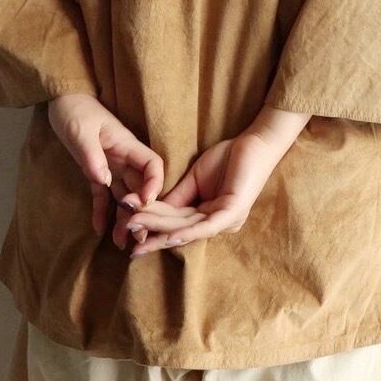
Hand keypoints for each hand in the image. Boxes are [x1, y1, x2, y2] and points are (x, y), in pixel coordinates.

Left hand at [47, 93, 163, 237]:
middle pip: (139, 187)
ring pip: (123, 195)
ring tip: (121, 242)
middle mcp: (123, 158)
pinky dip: (102, 211)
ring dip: (124, 218)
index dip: (154, 184)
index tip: (146, 203)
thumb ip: (93, 157)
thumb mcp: (81, 132)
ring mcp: (110, 165)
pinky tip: (100, 229)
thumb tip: (105, 182)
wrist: (62, 99)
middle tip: (138, 237)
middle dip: (142, 212)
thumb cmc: (74, 110)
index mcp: (126, 145)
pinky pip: (102, 195)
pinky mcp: (95, 170)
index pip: (152, 166)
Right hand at [122, 106, 309, 256]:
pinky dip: (187, 232)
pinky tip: (169, 237)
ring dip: (159, 230)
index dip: (150, 223)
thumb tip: (151, 210)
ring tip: (136, 231)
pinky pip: (207, 225)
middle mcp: (217, 223)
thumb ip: (176, 196)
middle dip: (150, 232)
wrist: (256, 142)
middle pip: (177, 229)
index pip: (173, 222)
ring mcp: (227, 219)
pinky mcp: (234, 210)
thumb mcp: (195, 178)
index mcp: (208, 216)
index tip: (126, 226)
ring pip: (187, 228)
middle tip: (125, 239)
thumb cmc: (229, 158)